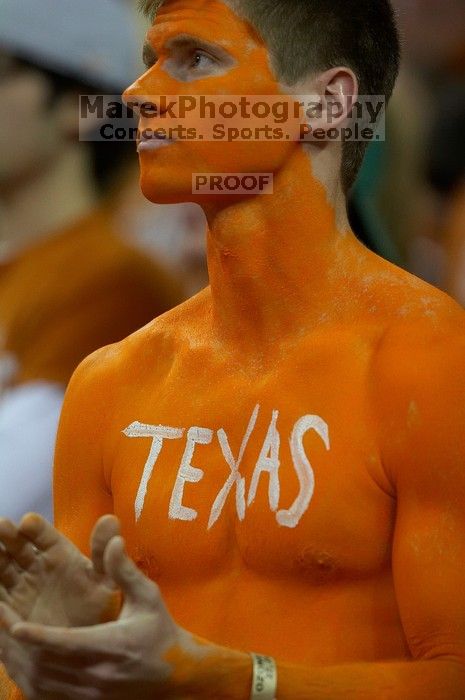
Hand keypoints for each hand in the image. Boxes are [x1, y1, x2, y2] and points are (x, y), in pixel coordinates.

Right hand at [0, 514, 119, 627]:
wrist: (81, 648)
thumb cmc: (95, 609)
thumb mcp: (103, 581)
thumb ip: (104, 554)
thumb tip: (110, 519)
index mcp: (57, 553)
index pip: (43, 535)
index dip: (35, 528)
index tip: (28, 521)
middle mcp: (34, 565)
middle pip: (16, 546)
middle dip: (7, 534)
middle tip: (1, 525)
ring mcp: (17, 585)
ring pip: (1, 566)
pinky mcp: (7, 608)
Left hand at [2, 536, 198, 699]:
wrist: (175, 674)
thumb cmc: (159, 629)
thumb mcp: (147, 596)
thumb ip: (125, 571)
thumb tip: (114, 540)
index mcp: (112, 645)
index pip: (68, 643)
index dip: (40, 636)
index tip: (15, 624)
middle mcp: (97, 674)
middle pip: (48, 665)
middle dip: (18, 646)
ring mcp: (90, 693)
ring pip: (43, 683)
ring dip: (19, 661)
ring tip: (0, 634)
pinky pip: (48, 694)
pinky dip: (28, 678)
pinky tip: (16, 659)